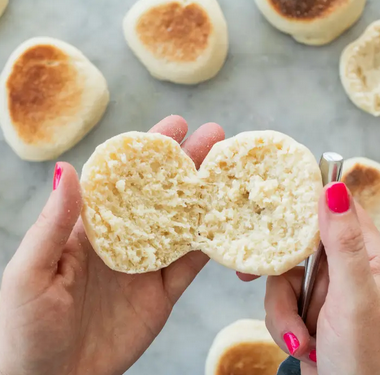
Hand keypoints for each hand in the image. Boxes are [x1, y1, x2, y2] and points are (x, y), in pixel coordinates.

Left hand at [0, 116, 224, 374]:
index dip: (149, 151)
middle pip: (161, 194)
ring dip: (206, 198)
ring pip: (183, 224)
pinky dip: (211, 245)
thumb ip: (55, 223)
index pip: (124, 178)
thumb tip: (68, 169)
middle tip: (215, 136)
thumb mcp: (31, 272)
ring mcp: (146, 264)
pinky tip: (228, 223)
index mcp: (91, 227)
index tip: (175, 126)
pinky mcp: (163, 292)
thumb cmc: (25, 328)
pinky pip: (191, 265)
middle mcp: (124, 238)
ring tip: (230, 172)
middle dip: (188, 164)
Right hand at [263, 183, 379, 374]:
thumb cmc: (365, 358)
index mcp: (367, 256)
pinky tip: (299, 343)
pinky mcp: (305, 304)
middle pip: (295, 247)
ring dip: (282, 310)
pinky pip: (278, 300)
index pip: (335, 212)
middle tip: (250, 275)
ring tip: (301, 338)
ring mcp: (322, 287)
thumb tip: (333, 190)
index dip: (304, 205)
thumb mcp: (354, 298)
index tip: (273, 206)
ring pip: (282, 277)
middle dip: (278, 274)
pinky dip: (281, 323)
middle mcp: (343, 267)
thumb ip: (343, 245)